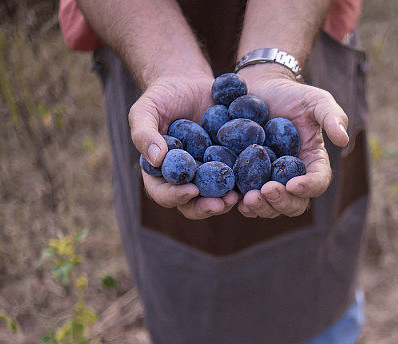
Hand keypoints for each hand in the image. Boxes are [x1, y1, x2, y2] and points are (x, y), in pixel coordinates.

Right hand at [129, 75, 239, 218]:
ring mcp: (207, 174)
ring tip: (238, 196)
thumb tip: (156, 159)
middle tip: (220, 204)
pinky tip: (254, 182)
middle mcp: (184, 179)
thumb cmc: (162, 97)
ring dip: (226, 201)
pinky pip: (236, 179)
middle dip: (205, 207)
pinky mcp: (227, 164)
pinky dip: (244, 184)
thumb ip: (144, 133)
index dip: (175, 196)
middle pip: (192, 204)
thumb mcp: (146, 109)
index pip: (163, 193)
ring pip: (216, 197)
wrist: (190, 83)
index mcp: (160, 173)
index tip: (191, 190)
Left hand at [237, 65, 349, 217]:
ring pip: (271, 207)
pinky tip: (233, 199)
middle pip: (295, 203)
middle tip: (266, 191)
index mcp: (312, 162)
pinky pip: (247, 201)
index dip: (309, 187)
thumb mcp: (315, 100)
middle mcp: (293, 178)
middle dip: (282, 202)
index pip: (318, 182)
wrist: (257, 89)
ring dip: (261, 207)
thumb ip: (332, 116)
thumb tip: (343, 140)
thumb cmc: (290, 95)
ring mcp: (269, 182)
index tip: (294, 184)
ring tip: (248, 198)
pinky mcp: (246, 181)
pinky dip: (241, 204)